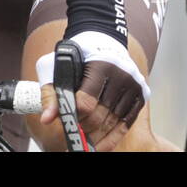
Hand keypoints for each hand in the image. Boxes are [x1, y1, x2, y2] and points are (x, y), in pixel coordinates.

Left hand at [35, 30, 149, 150]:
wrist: (102, 41)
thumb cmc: (77, 56)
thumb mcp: (57, 67)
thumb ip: (51, 93)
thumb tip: (47, 119)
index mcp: (99, 65)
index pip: (86, 102)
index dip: (75, 117)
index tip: (67, 124)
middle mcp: (120, 75)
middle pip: (100, 114)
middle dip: (85, 129)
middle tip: (75, 138)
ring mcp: (133, 85)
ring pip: (114, 121)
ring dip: (98, 136)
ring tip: (86, 144)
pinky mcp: (140, 95)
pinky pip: (127, 123)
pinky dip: (114, 137)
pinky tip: (102, 146)